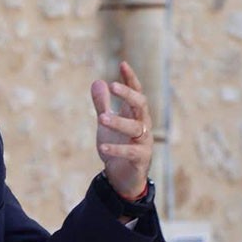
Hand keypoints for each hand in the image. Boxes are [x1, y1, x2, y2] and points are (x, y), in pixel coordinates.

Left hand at [90, 61, 151, 198]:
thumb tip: (97, 81)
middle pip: (141, 104)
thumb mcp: (106, 124)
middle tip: (112, 85)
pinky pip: (131, 151)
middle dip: (128, 94)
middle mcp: (143, 125)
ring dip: (118, 121)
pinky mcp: (141, 159)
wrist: (122, 177)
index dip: (130, 79)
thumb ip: (102, 104)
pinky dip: (116, 149)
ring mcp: (144, 142)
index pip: (136, 92)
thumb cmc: (117, 146)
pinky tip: (102, 147)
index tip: (122, 64)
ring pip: (136, 127)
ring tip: (100, 118)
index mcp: (135, 114)